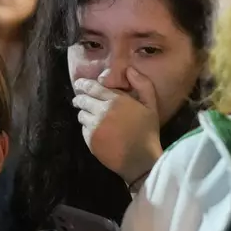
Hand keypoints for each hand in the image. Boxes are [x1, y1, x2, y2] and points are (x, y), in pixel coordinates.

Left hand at [72, 67, 162, 183]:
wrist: (140, 160)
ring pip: (81, 115)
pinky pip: (83, 129)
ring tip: (90, 116)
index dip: (84, 84)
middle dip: (80, 98)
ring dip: (84, 113)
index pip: (92, 88)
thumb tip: (129, 70)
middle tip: (80, 99)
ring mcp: (93, 127)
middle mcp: (100, 112)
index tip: (79, 83)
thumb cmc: (147, 131)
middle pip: (82, 100)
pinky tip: (96, 130)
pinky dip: (87, 127)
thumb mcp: (151, 105)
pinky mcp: (90, 141)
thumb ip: (142, 85)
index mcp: (115, 101)